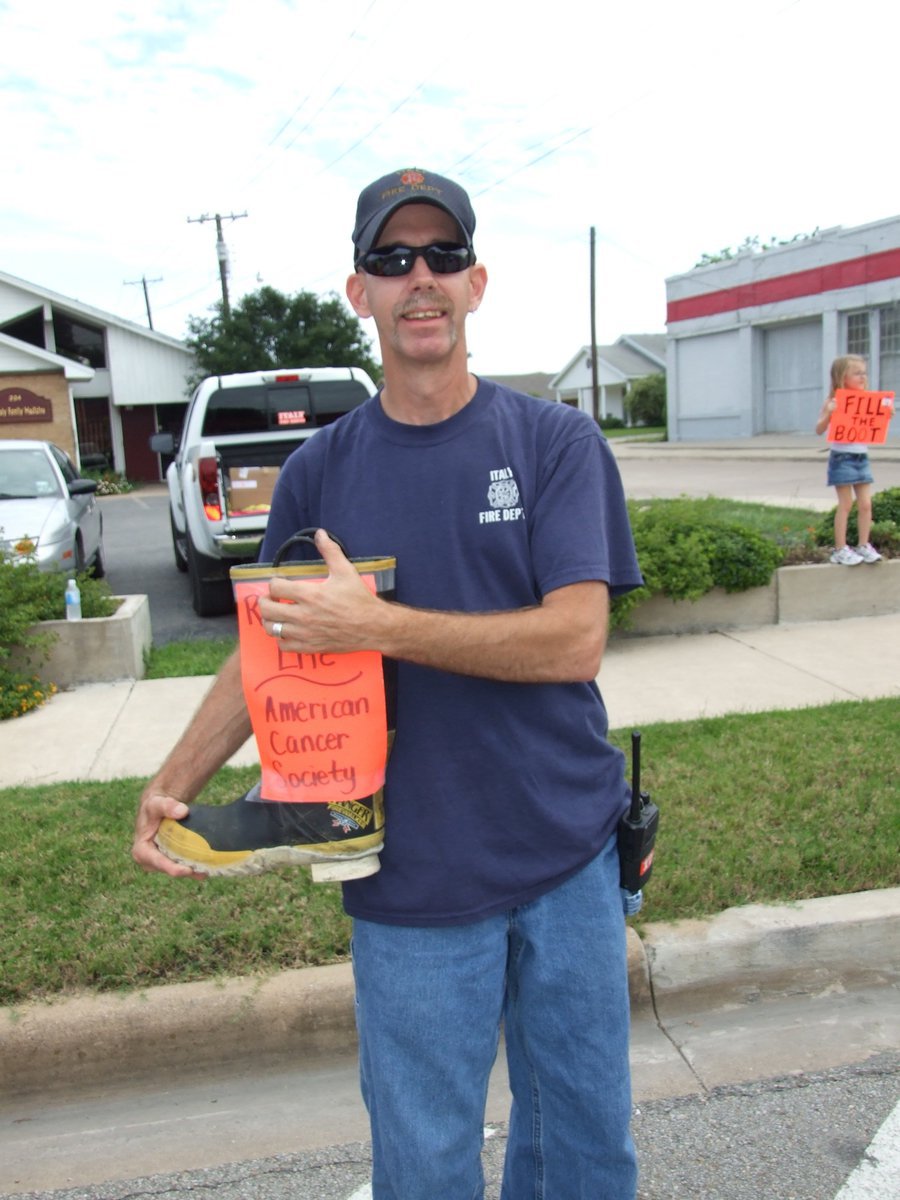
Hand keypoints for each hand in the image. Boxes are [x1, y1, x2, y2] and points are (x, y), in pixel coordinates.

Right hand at [132, 790, 206, 879]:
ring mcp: (161, 862)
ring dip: (193, 871)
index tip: (188, 870)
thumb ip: (167, 806)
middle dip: (186, 872)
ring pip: (178, 869)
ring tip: (209, 870)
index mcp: (141, 851)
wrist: (160, 808)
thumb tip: (182, 811)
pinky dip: (195, 866)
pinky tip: (209, 866)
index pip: (158, 863)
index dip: (172, 868)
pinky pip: (184, 865)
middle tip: (204, 872)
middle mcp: (150, 861)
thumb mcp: (157, 803)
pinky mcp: (171, 860)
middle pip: (170, 869)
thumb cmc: (155, 806)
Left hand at [260, 528, 385, 653]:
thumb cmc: (359, 600)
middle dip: (266, 601)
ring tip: (277, 614)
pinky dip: (281, 638)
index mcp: (309, 594)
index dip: (274, 582)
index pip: (275, 587)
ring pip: (271, 628)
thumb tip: (320, 534)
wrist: (373, 626)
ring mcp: (305, 633)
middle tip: (272, 598)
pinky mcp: (310, 647)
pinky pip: (283, 646)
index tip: (280, 583)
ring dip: (271, 620)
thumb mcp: (345, 571)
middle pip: (267, 609)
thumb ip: (330, 551)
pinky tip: (288, 631)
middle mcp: (303, 615)